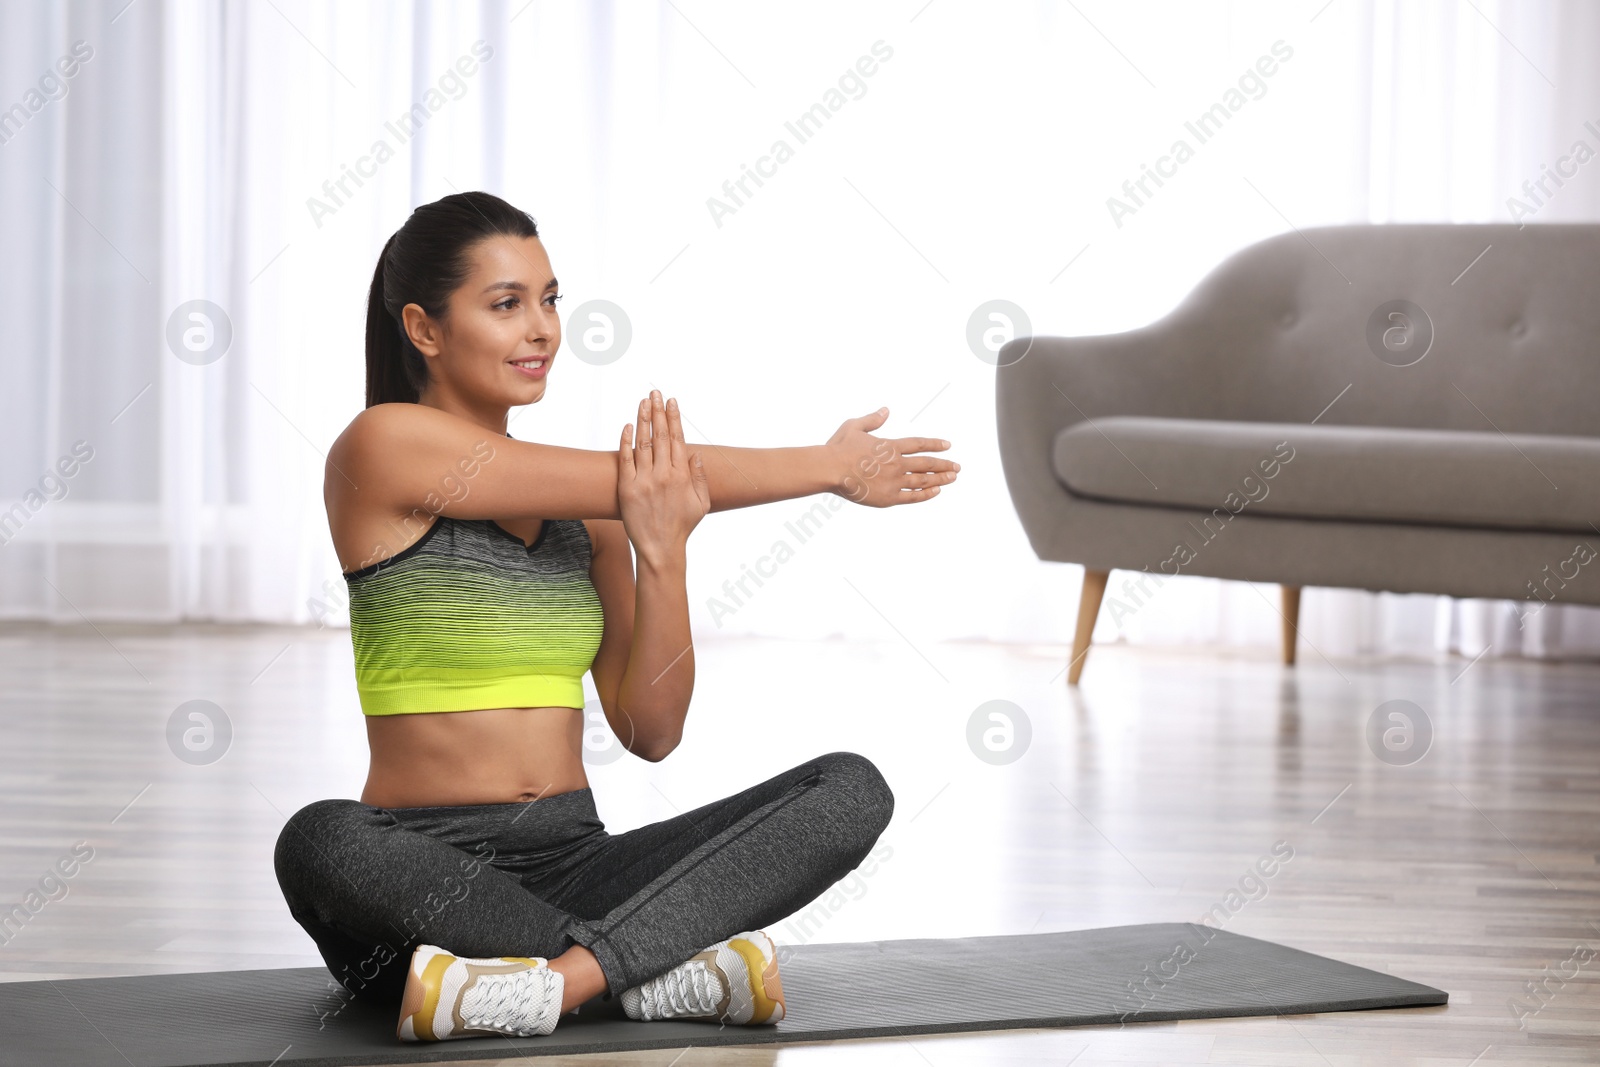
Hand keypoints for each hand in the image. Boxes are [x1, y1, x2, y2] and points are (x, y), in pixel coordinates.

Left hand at [617, 390, 710, 565]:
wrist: (660, 548)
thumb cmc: (683, 526)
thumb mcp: (702, 503)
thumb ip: (700, 477)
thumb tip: (695, 454)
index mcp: (682, 476)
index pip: (678, 439)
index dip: (674, 418)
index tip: (672, 401)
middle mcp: (663, 475)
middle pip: (660, 436)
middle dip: (658, 411)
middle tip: (656, 393)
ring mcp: (644, 480)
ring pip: (643, 443)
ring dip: (643, 420)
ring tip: (643, 402)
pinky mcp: (627, 488)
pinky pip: (625, 459)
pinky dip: (626, 441)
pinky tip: (627, 426)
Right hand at [826, 407, 958, 506]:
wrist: (830, 469)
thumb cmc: (838, 447)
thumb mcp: (854, 426)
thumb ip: (872, 419)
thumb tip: (886, 410)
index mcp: (890, 446)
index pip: (919, 444)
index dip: (935, 444)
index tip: (948, 445)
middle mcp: (896, 463)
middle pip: (927, 464)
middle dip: (944, 464)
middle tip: (957, 467)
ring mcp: (894, 481)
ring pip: (923, 480)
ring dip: (940, 479)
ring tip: (952, 478)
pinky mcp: (888, 498)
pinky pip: (912, 497)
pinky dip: (925, 494)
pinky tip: (936, 492)